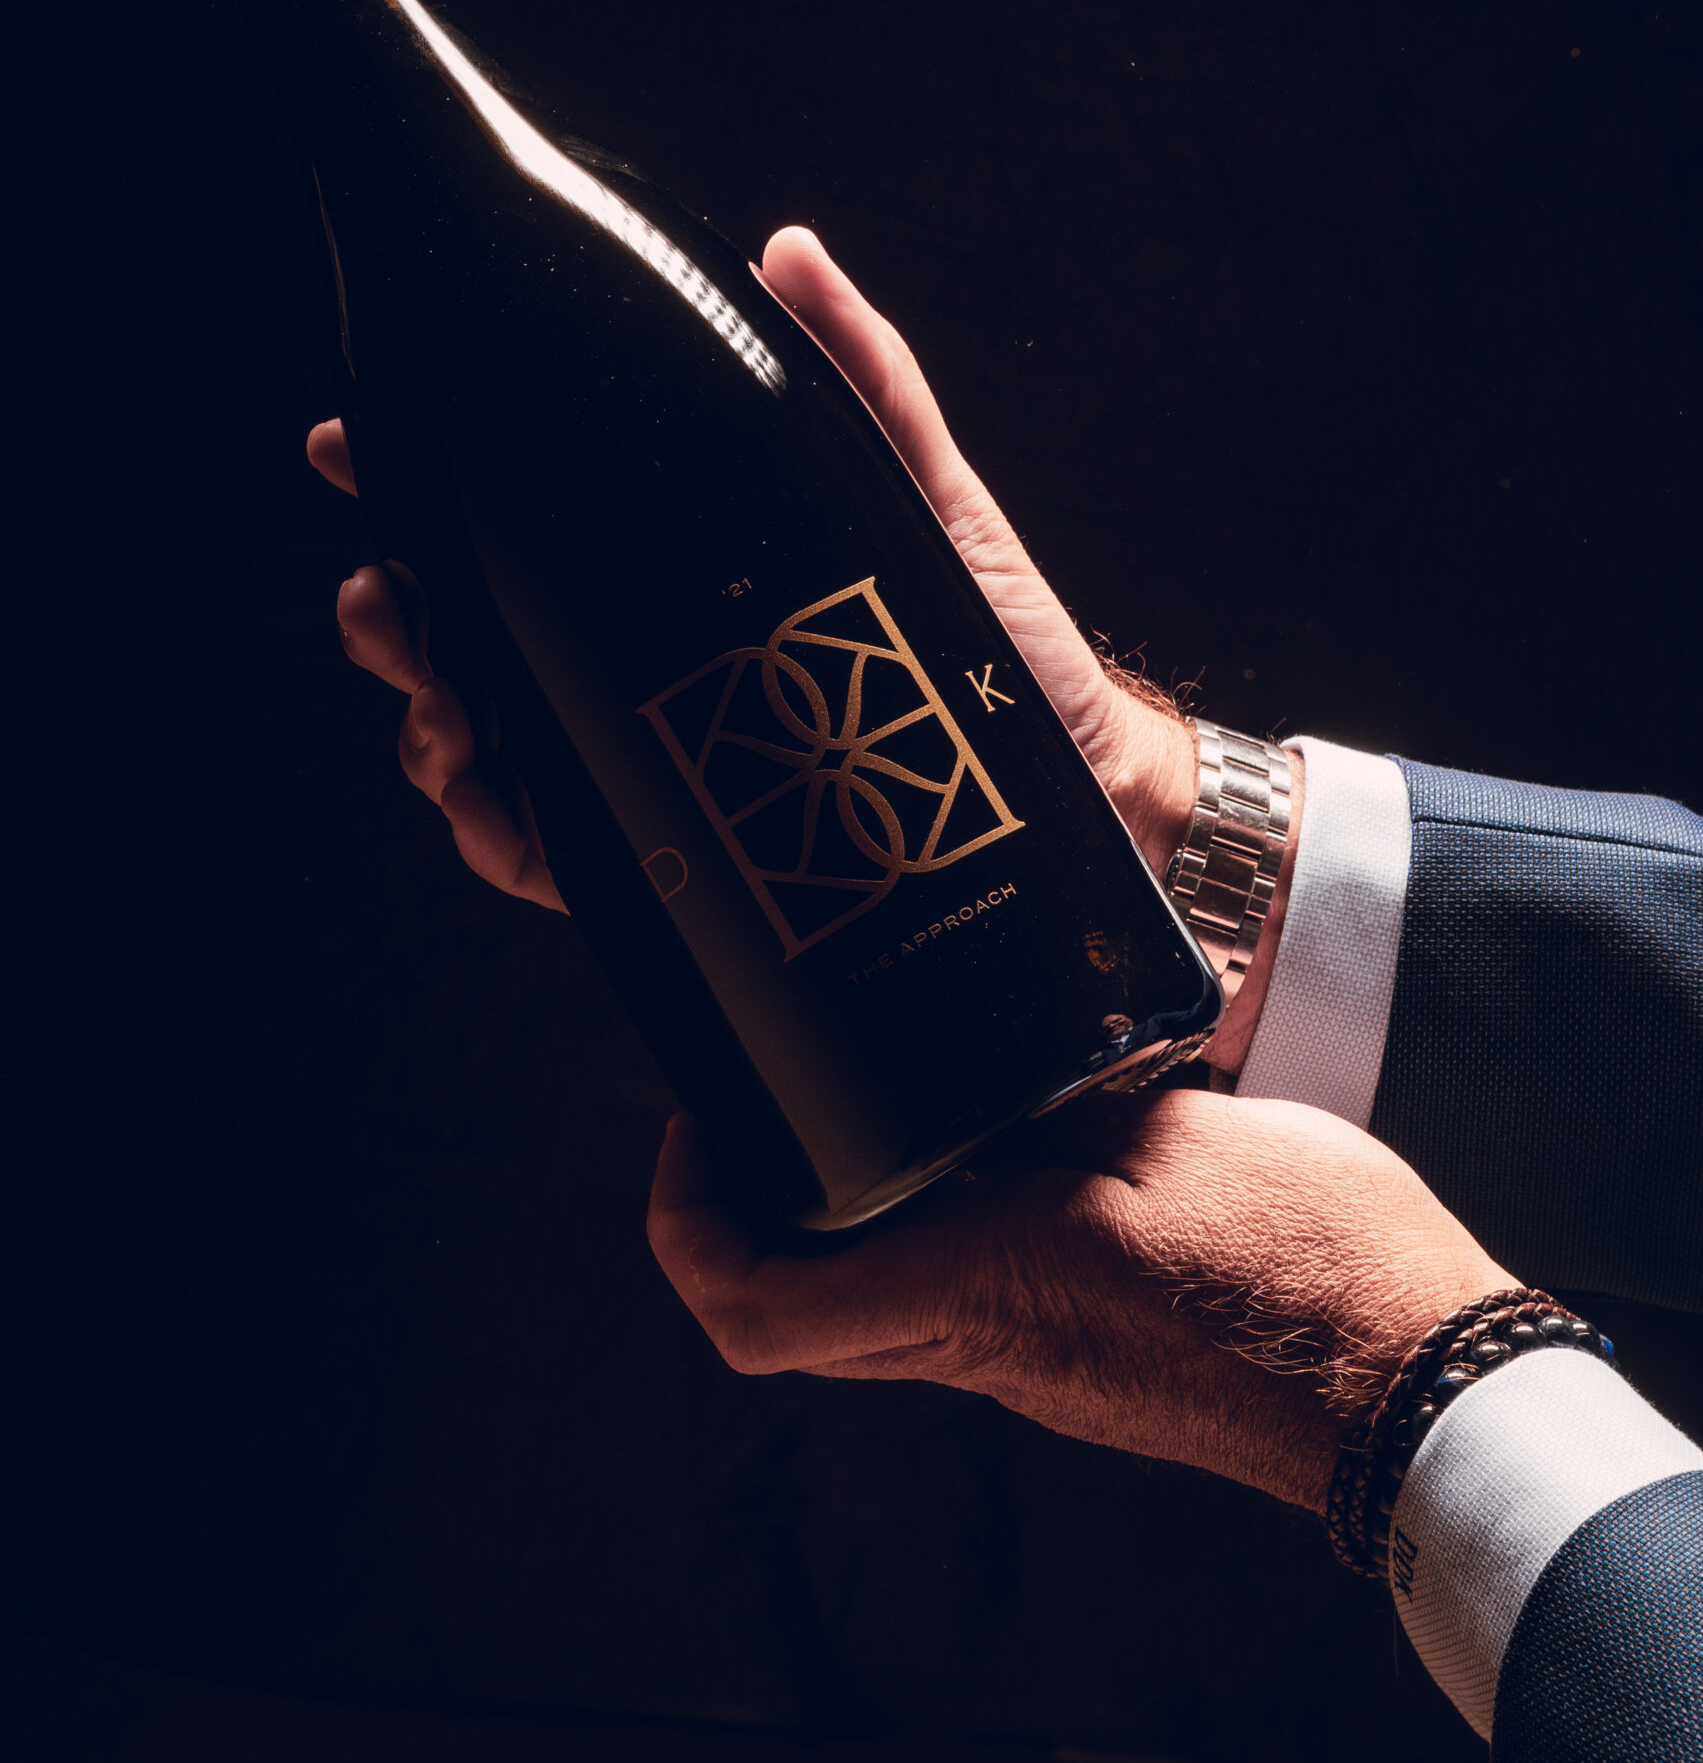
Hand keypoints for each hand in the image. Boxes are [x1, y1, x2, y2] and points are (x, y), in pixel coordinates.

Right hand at [309, 227, 1292, 1052]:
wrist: (1083, 795)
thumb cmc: (1000, 641)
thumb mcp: (924, 490)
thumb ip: (861, 374)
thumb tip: (789, 249)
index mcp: (675, 572)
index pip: (521, 516)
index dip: (419, 477)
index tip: (356, 440)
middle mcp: (641, 661)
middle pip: (473, 630)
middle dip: (400, 611)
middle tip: (392, 599)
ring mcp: (647, 758)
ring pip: (486, 738)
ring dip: (435, 723)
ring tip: (444, 712)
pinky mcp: (675, 860)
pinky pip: (551, 851)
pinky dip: (500, 829)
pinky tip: (493, 801)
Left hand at [648, 1088, 1504, 1512]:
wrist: (1414, 1387)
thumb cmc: (1312, 1269)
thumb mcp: (1170, 1137)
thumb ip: (1063, 1099)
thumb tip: (995, 1064)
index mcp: (984, 1286)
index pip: (764, 1308)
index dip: (691, 1226)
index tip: (699, 1131)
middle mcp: (985, 1345)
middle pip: (797, 1305)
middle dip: (750, 1201)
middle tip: (764, 1092)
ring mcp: (1030, 1361)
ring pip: (874, 1296)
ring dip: (843, 1204)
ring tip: (869, 1083)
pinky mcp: (1076, 1352)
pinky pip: (956, 1285)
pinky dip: (933, 1211)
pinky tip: (987, 1122)